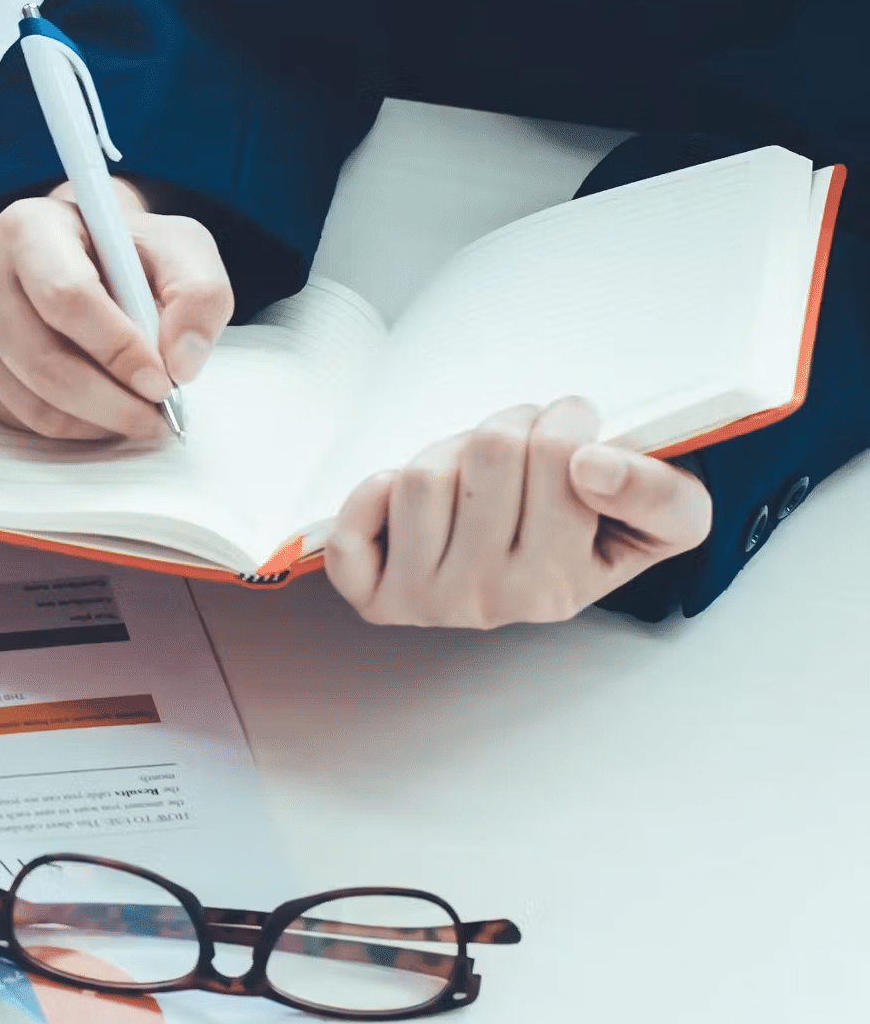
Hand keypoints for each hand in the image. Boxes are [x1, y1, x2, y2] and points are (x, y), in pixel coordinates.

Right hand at [0, 182, 233, 438]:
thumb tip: (181, 363)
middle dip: (111, 401)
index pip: (66, 297)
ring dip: (96, 422)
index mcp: (28, 227)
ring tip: (139, 414)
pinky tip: (103, 410)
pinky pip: (19, 417)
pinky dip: (72, 427)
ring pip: (31, 399)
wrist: (80, 255)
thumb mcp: (180, 248)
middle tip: (158, 414)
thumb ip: (199, 295)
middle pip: (43, 360)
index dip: (118, 349)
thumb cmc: (124, 251)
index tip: (163, 381)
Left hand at [321, 397, 711, 626]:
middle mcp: (495, 602)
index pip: (560, 455)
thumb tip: (592, 465)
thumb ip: (658, 491)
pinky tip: (410, 497)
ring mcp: (429, 603)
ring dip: (449, 452)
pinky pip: (349, 533)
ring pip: (423, 476)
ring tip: (477, 473)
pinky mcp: (375, 597)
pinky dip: (372, 496)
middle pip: (490, 453)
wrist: (545, 568)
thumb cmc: (602, 527)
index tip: (575, 430)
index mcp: (563, 586)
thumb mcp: (673, 513)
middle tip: (524, 447)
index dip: (568, 419)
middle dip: (509, 428)